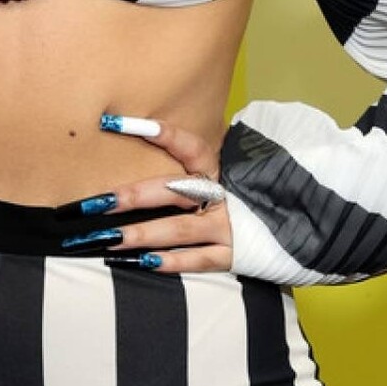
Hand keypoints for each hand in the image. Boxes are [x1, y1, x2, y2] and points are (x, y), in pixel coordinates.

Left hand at [75, 114, 232, 273]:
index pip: (189, 146)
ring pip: (180, 229)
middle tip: (98, 202)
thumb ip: (191, 164)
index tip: (116, 124)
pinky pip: (198, 259)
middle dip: (134, 196)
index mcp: (220, 168)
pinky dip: (171, 261)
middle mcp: (223, 195)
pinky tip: (143, 261)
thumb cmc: (242, 195)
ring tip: (107, 237)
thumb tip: (139, 142)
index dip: (158, 134)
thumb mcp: (221, 172)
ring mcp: (229, 226)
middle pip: (174, 190)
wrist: (288, 224)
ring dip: (142, 233)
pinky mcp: (233, 255)